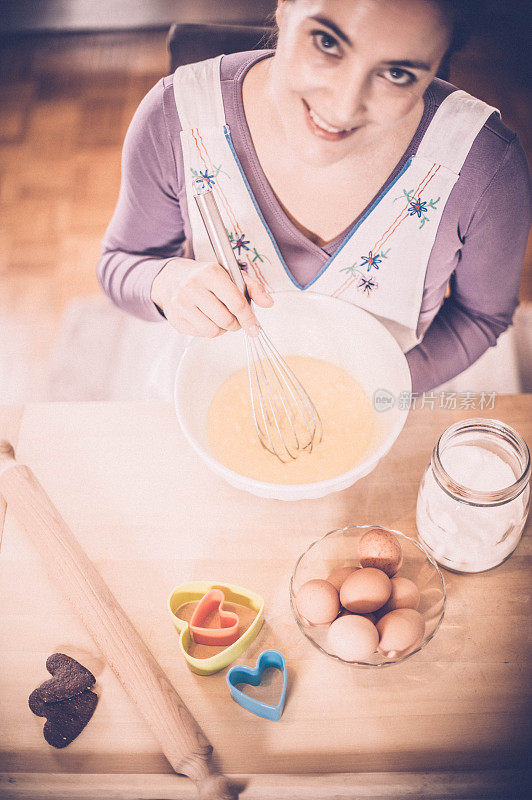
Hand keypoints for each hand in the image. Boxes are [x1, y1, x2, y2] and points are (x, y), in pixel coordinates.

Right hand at [150, 257, 272, 337]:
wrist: (171, 278)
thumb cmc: (205, 277)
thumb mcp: (229, 275)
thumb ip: (252, 287)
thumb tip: (268, 302)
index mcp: (210, 273)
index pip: (236, 303)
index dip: (248, 318)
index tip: (255, 328)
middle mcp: (192, 287)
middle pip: (225, 320)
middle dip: (235, 323)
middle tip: (234, 318)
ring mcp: (181, 304)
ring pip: (213, 331)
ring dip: (222, 329)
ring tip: (219, 317)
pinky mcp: (175, 319)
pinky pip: (201, 334)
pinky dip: (209, 330)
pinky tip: (206, 318)